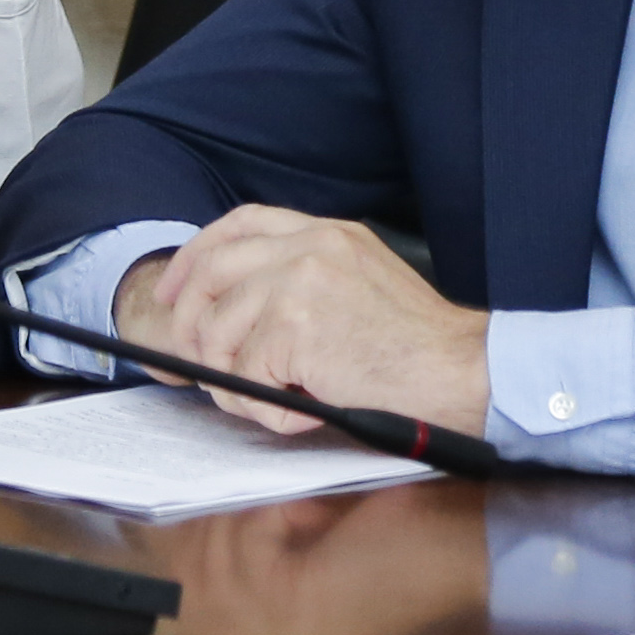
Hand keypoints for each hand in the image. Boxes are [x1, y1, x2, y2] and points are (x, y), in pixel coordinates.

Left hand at [123, 207, 489, 437]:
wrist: (457, 371)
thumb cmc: (416, 347)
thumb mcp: (361, 284)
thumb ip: (305, 281)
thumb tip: (232, 318)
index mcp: (328, 234)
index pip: (241, 224)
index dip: (198, 256)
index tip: (177, 291)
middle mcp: (311, 246)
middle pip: (213, 272)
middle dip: (190, 324)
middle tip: (196, 364)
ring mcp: (300, 282)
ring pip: (220, 333)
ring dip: (233, 379)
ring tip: (274, 401)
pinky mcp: (295, 325)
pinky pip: (246, 375)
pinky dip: (266, 407)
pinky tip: (302, 410)